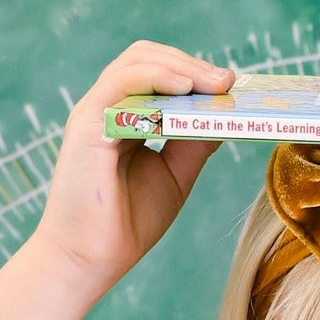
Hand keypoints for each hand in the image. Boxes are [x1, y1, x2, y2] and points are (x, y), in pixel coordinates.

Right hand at [30, 42, 235, 289]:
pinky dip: (157, 77)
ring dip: (182, 66)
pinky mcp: (88, 125)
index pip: (159, 75)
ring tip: (216, 83)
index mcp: (125, 118)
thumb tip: (223, 116)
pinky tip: (186, 87)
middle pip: (147, 58)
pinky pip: (122, 83)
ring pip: (137, 62)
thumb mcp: (174, 175)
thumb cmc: (126, 224)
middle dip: (193, 64)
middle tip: (229, 81)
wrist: (90, 260)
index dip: (195, 73)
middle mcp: (108, 109)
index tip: (232, 87)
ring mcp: (95, 113)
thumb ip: (194, 143)